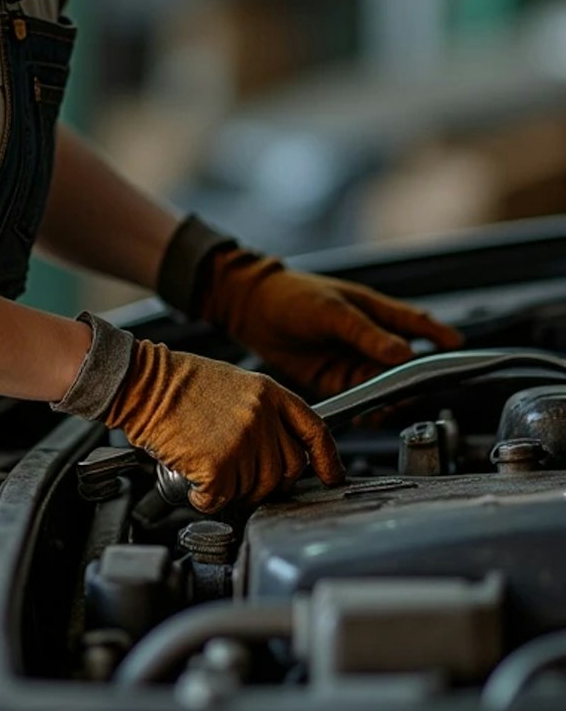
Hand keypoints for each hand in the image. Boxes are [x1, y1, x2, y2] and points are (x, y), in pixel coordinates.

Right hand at [105, 337, 343, 512]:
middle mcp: (262, 416)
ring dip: (233, 491)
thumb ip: (262, 414)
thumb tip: (275, 452)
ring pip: (255, 490)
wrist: (141, 381)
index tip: (332, 478)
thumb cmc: (176, 383)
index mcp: (269, 394)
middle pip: (288, 471)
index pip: (315, 432)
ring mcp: (243, 440)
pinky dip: (205, 499)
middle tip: (242, 480)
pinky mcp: (219, 464)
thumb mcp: (233, 385)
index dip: (328, 460)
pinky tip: (193, 482)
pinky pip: (221, 499)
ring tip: (209, 472)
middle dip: (268, 484)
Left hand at [198, 248, 463, 398]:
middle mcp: (370, 338)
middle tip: (416, 394)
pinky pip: (362, 397)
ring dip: (392, 398)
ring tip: (392, 407)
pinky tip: (370, 415)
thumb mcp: (333, 311)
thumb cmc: (293, 296)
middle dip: (414, 380)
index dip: (440, 337)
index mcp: (375, 311)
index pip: (417, 324)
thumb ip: (367, 334)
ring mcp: (354, 359)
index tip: (459, 350)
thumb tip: (404, 353)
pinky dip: (369, 408)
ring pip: (386, 384)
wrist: (251, 308)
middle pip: (406, 363)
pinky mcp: (337, 378)